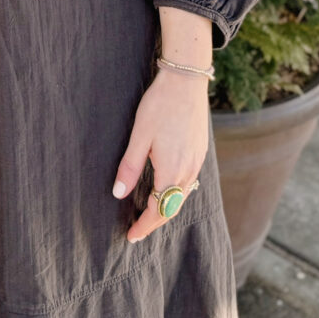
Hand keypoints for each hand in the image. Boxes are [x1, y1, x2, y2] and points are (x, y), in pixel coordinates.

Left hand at [112, 67, 208, 243]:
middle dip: (154, 223)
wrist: (186, 81)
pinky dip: (176, 195)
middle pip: (172, 208)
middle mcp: (188, 170)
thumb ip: (130, 166)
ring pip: (182, 197)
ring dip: (166, 210)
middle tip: (137, 231)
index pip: (157, 210)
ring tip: (149, 215)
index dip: (143, 225)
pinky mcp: (200, 153)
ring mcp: (197, 162)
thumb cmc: (159, 105)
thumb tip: (118, 193)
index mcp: (171, 170)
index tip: (131, 236)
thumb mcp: (139, 135)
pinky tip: (166, 190)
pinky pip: (188, 183)